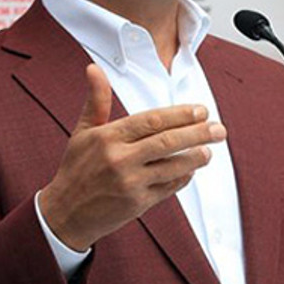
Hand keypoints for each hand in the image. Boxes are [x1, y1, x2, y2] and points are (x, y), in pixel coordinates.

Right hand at [39, 64, 226, 249]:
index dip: (180, 114)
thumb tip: (94, 69)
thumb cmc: (76, 169)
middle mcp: (120, 159)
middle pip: (168, 142)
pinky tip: (191, 170)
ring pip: (172, 166)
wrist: (65, 213)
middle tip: (218, 129)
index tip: (201, 111)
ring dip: (195, 157)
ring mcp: (130, 182)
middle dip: (198, 134)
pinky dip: (183, 178)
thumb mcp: (82, 131)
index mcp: (108, 137)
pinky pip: (168, 188)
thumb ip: (97, 101)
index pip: (152, 120)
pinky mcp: (138, 203)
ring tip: (209, 150)